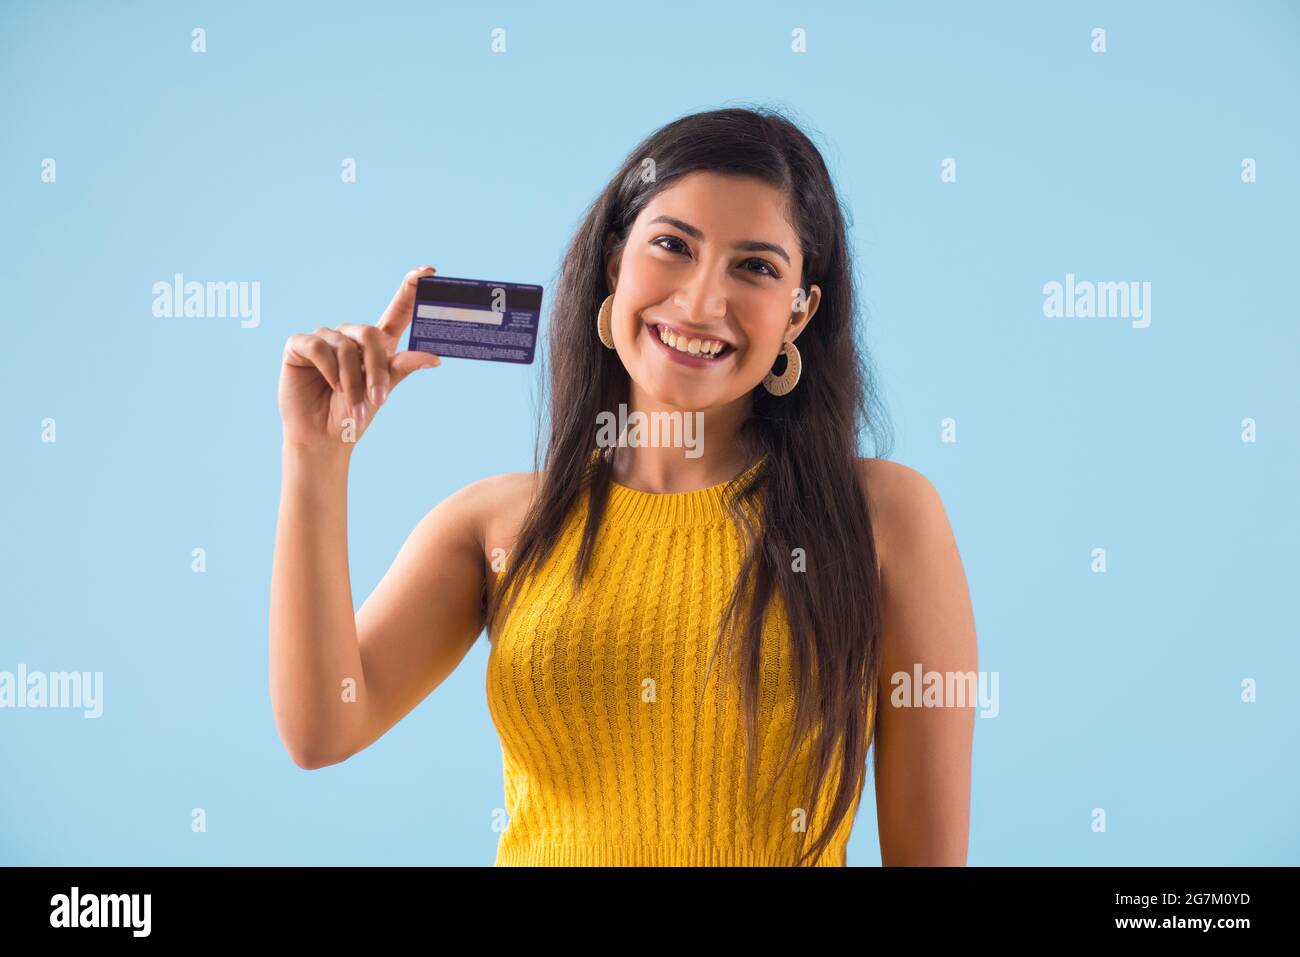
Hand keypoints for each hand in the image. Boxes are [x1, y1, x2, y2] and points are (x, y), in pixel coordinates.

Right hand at [279, 266, 440, 451]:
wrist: (324, 437)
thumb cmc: (354, 414)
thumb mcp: (382, 391)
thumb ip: (401, 369)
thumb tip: (434, 357)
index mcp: (376, 344)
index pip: (397, 310)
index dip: (411, 289)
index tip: (430, 271)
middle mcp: (350, 337)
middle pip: (370, 334)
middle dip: (376, 369)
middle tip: (379, 399)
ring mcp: (324, 338)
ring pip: (345, 346)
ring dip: (352, 381)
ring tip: (354, 407)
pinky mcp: (299, 345)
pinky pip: (318, 347)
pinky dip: (328, 369)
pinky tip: (329, 386)